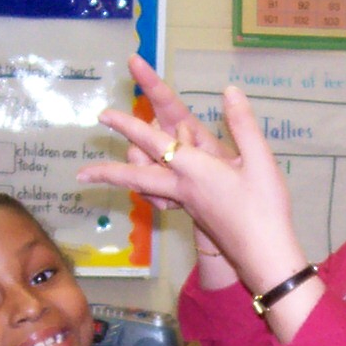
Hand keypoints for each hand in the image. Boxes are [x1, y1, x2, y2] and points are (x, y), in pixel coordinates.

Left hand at [84, 79, 308, 296]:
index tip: (104, 115)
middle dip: (107, 173)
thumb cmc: (265, 208)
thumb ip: (243, 124)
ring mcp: (185, 202)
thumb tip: (230, 90)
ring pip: (146, 187)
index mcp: (195, 170)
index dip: (129, 126)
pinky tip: (145, 186)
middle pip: (136, 177)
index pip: (155, 142)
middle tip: (80, 175)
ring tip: (101, 174)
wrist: (264, 255)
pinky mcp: (193, 211)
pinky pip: (161, 195)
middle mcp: (182, 186)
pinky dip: (146, 187)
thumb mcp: (261, 161)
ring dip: (124, 178)